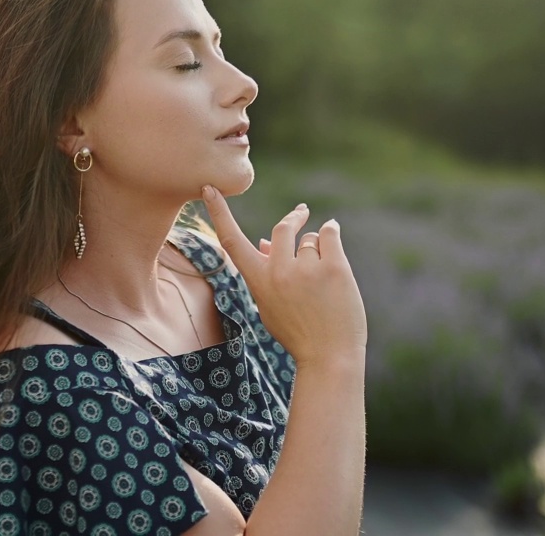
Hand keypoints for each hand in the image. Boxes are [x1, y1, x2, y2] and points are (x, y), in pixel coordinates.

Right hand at [201, 185, 366, 367]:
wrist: (329, 357)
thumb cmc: (298, 333)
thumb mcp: (272, 305)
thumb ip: (265, 272)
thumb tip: (264, 240)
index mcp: (258, 282)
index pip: (232, 241)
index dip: (220, 213)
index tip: (210, 188)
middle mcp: (279, 272)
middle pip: (282, 229)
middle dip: (293, 219)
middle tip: (301, 212)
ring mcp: (306, 270)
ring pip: (311, 239)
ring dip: (317, 248)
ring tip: (324, 279)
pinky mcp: (333, 267)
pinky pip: (329, 233)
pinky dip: (332, 234)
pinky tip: (334, 246)